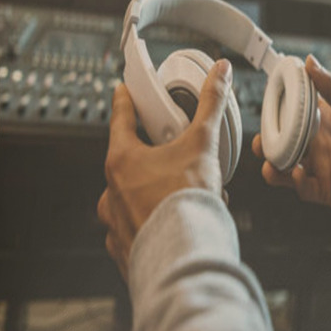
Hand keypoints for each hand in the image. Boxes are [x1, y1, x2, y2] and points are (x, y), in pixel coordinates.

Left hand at [97, 58, 232, 280]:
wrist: (185, 257)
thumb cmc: (186, 203)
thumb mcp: (202, 145)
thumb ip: (211, 106)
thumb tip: (220, 73)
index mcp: (122, 162)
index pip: (120, 120)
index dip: (123, 102)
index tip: (121, 93)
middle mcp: (111, 193)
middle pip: (127, 164)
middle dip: (152, 160)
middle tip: (173, 159)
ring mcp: (115, 223)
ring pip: (132, 201)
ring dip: (153, 197)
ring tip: (183, 200)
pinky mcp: (125, 251)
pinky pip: (136, 231)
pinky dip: (154, 226)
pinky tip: (176, 227)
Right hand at [252, 55, 330, 211]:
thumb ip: (329, 86)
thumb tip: (310, 62)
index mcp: (317, 126)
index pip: (287, 120)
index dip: (273, 118)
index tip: (264, 112)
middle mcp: (313, 147)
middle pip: (279, 147)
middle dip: (265, 147)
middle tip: (261, 144)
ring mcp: (316, 168)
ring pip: (283, 170)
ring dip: (273, 168)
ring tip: (271, 165)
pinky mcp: (322, 189)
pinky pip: (301, 188)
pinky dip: (295, 182)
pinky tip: (298, 175)